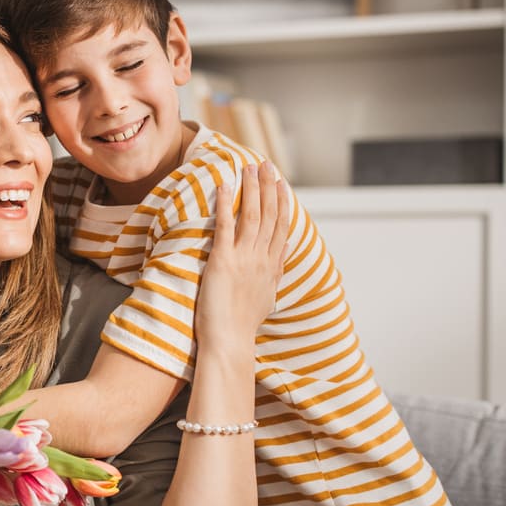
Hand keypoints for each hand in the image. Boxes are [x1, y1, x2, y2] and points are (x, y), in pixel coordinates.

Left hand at [196, 161, 290, 346]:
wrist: (229, 340)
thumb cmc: (242, 324)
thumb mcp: (266, 297)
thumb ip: (274, 274)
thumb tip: (281, 257)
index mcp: (272, 267)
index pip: (281, 227)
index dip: (282, 202)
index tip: (282, 183)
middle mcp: (262, 259)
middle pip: (269, 215)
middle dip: (269, 187)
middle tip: (266, 164)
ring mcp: (244, 258)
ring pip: (252, 216)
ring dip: (252, 189)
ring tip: (250, 167)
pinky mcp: (223, 261)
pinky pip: (226, 226)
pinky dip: (227, 204)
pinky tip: (226, 185)